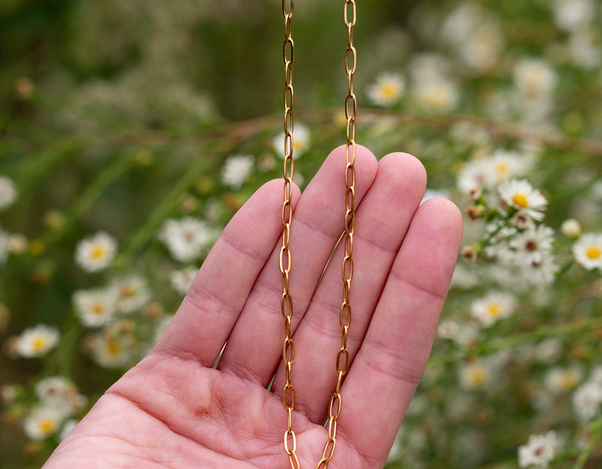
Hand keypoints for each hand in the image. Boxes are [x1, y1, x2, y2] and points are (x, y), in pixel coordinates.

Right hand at [44, 146, 461, 468]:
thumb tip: (384, 441)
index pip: (387, 363)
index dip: (416, 287)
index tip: (443, 215)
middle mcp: (279, 430)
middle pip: (336, 314)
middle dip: (370, 236)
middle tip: (403, 165)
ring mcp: (219, 401)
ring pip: (277, 297)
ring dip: (314, 225)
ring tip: (350, 161)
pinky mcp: (158, 384)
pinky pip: (207, 308)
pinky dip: (240, 251)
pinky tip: (275, 197)